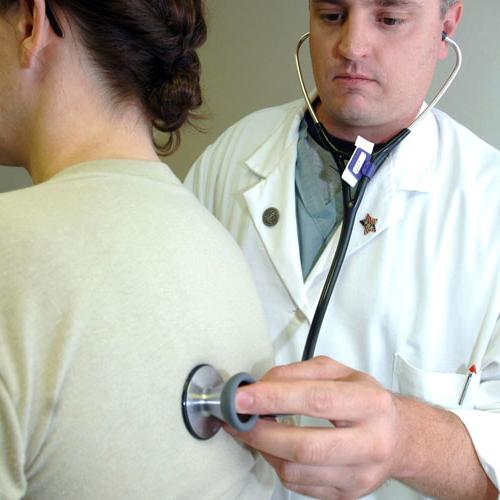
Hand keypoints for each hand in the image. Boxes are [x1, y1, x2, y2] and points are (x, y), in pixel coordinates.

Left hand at [225, 356, 403, 498]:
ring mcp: (359, 475)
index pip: (315, 400)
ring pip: (296, 471)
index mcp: (369, 403)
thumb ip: (298, 373)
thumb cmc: (365, 400)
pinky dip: (277, 464)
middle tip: (236, 418)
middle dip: (259, 432)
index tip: (241, 397)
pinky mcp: (347, 495)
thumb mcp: (338, 372)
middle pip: (303, 446)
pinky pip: (299, 486)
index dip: (273, 399)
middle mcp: (370, 442)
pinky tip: (274, 447)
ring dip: (264, 449)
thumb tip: (260, 385)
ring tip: (253, 430)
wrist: (399, 437)